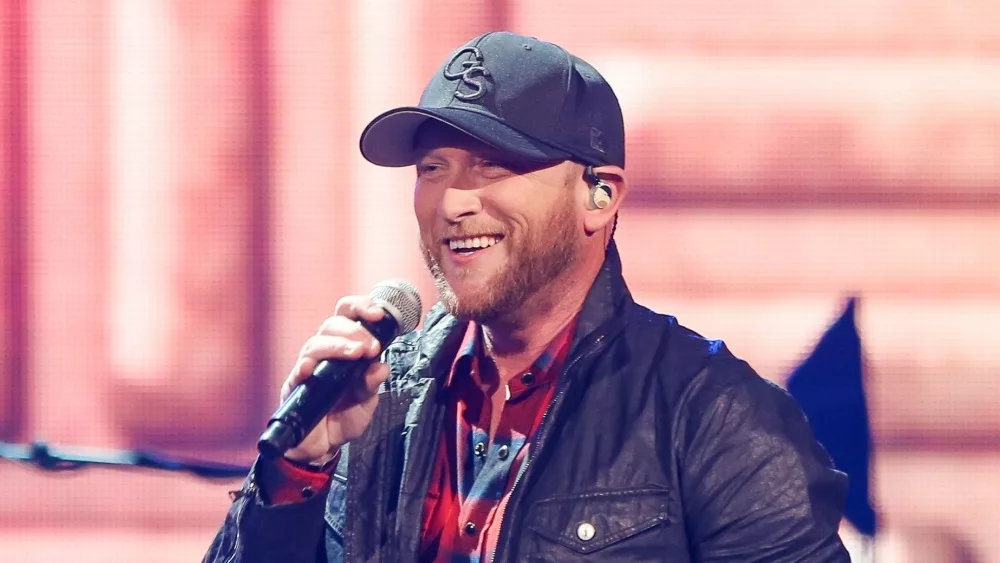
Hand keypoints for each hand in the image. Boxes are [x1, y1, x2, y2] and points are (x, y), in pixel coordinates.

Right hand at [279, 296, 390, 464]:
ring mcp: (308, 368)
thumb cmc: (345, 416)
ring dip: (337, 345)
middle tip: (371, 346)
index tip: (378, 314)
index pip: (348, 315)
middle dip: (354, 330)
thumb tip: (381, 367)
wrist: (325, 446)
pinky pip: (296, 372)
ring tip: (356, 353)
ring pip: (315, 344)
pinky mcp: (294, 387)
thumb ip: (372, 382)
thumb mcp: (367, 399)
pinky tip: (311, 368)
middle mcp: (325, 353)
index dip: (361, 307)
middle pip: (331, 324)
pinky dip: (303, 367)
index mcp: (345, 348)